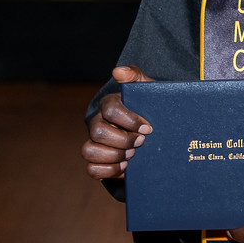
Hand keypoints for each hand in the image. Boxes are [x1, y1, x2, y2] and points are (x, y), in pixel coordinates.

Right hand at [83, 65, 154, 182]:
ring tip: (132, 156)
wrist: (154, 131)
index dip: (129, 120)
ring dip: (113, 156)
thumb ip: (135, 76)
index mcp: (109, 105)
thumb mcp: (147, 90)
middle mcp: (98, 123)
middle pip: (98, 132)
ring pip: (89, 151)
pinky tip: (125, 168)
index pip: (110, 110)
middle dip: (122, 140)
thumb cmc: (149, 108)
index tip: (148, 128)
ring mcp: (95, 143)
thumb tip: (118, 71)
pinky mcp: (98, 161)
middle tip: (140, 143)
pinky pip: (92, 170)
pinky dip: (108, 171)